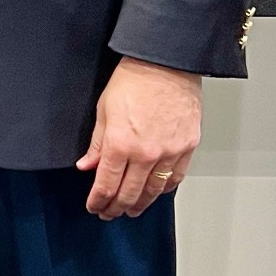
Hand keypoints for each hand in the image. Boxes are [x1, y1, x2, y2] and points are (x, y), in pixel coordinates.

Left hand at [76, 58, 200, 220]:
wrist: (166, 62)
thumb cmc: (134, 79)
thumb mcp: (104, 110)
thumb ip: (97, 144)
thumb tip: (87, 166)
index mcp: (121, 144)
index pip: (106, 184)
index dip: (98, 200)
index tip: (94, 206)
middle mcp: (146, 153)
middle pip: (129, 193)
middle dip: (116, 208)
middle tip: (110, 213)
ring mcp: (170, 151)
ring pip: (153, 190)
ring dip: (140, 204)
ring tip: (131, 210)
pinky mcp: (188, 146)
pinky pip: (175, 177)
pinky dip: (164, 189)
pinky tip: (155, 192)